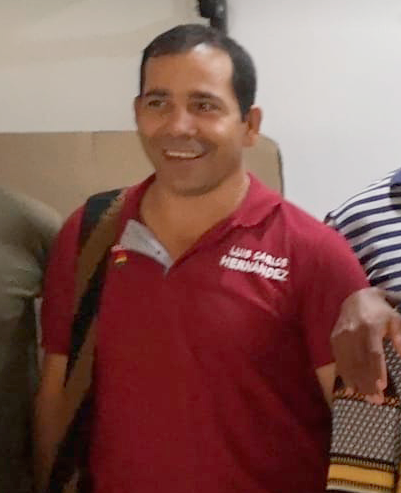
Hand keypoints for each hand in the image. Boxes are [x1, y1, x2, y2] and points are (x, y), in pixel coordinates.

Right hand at [331, 287, 400, 401]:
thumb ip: (399, 336)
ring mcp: (341, 336)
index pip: (373, 352)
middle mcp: (353, 332)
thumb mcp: (395, 319)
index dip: (377, 370)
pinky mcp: (334, 339)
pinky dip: (344, 375)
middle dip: (367, 383)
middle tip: (377, 401)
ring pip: (348, 363)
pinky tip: (350, 388)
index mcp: (370, 326)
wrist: (356, 299)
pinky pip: (339, 360)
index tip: (382, 387)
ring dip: (356, 383)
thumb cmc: (380, 312)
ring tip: (366, 398)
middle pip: (359, 361)